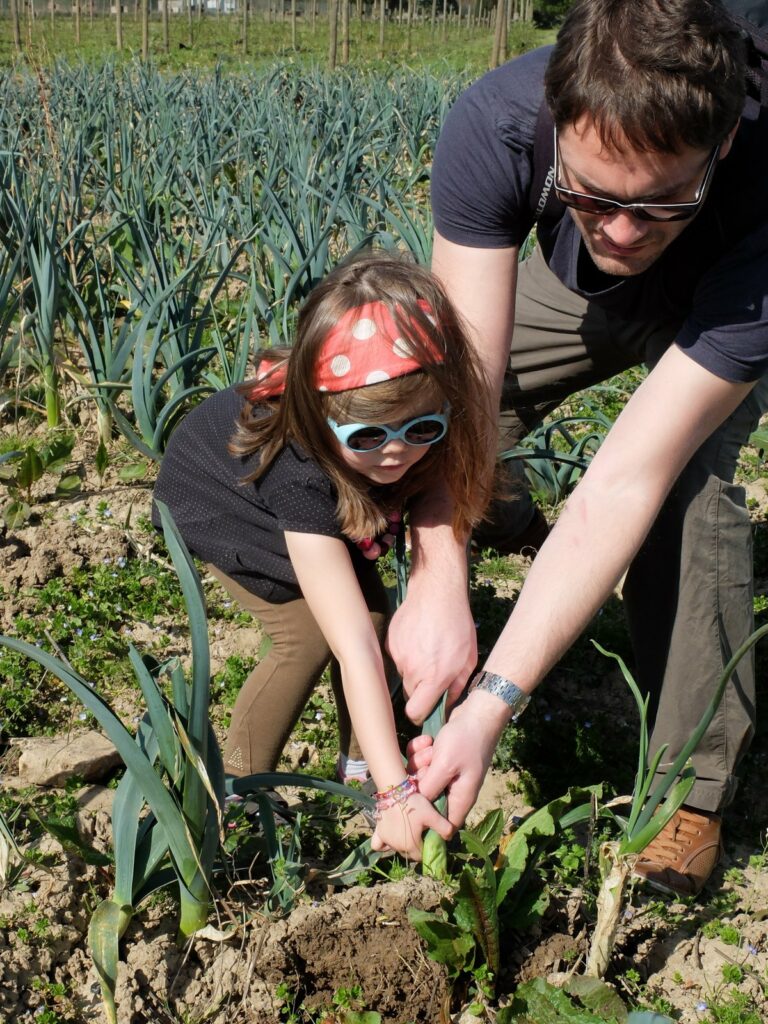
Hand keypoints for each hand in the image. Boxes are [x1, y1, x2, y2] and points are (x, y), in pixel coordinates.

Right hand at [370, 792, 452, 859]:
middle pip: (409, 854)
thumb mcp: (431, 815)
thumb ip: (443, 828)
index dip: (426, 850)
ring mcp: (386, 840)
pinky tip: (391, 837)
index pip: (421, 857)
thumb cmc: (414, 804)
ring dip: (403, 846)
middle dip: (416, 848)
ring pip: (397, 850)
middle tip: (420, 834)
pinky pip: (379, 845)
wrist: (395, 791)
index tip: (429, 839)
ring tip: (409, 832)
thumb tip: (449, 838)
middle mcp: (397, 847)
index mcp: (411, 846)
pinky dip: (384, 845)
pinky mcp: (378, 832)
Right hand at [387, 573, 476, 723]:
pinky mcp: (390, 643)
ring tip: (428, 650)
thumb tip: (447, 706)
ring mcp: (399, 656)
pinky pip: (397, 658)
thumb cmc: (458, 625)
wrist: (437, 593)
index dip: (421, 713)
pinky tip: (418, 639)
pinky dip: (406, 653)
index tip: (427, 707)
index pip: (415, 712)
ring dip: (414, 669)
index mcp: (435, 677)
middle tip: (433, 672)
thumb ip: (457, 687)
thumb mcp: (468, 658)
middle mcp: (413, 669)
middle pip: (410, 694)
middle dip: (421, 689)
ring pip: (404, 674)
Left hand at [406, 696, 502, 829]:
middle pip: (425, 798)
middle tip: (427, 763)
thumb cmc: (466, 740)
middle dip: (420, 780)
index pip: (443, 826)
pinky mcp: (439, 759)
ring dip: (420, 761)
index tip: (411, 808)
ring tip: (430, 747)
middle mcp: (452, 789)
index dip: (427, 823)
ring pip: (421, 777)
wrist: (477, 711)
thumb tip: (414, 805)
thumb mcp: (445, 766)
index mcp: (460, 799)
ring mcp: (445, 773)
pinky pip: (421, 761)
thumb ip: (429, 788)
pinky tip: (428, 739)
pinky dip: (420, 750)